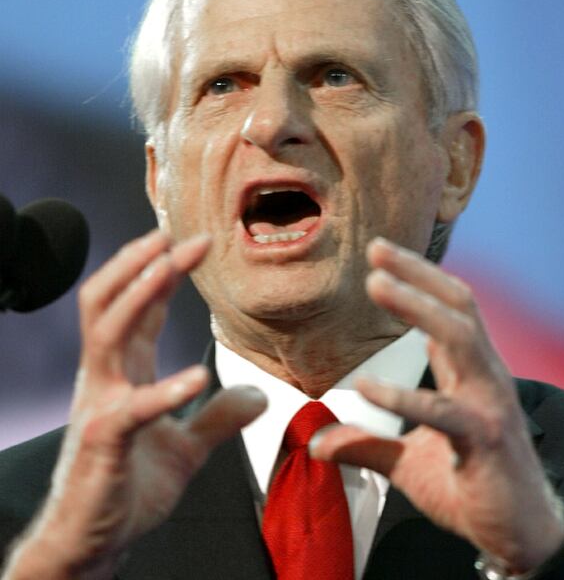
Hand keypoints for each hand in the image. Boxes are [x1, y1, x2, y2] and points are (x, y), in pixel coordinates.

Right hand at [4, 230, 265, 578]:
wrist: (93, 541)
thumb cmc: (129, 487)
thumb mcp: (187, 448)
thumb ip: (218, 418)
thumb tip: (259, 394)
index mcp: (125, 373)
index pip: (141, 308)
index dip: (165, 271)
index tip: (197, 242)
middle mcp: (106, 378)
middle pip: (111, 301)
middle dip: (142, 263)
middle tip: (177, 233)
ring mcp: (100, 404)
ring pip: (107, 331)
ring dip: (139, 293)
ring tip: (169, 265)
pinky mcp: (104, 441)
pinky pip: (133, 408)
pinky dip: (165, 390)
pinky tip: (198, 378)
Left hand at [311, 237, 563, 574]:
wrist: (519, 535)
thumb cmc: (470, 488)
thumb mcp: (407, 462)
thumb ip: (365, 444)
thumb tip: (315, 443)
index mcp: (469, 374)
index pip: (448, 310)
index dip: (418, 278)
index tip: (379, 255)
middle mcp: (484, 378)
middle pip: (458, 307)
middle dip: (418, 274)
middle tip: (375, 250)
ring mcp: (489, 405)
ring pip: (459, 337)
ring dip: (417, 307)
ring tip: (375, 284)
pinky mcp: (485, 441)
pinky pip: (444, 412)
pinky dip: (404, 396)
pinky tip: (365, 387)